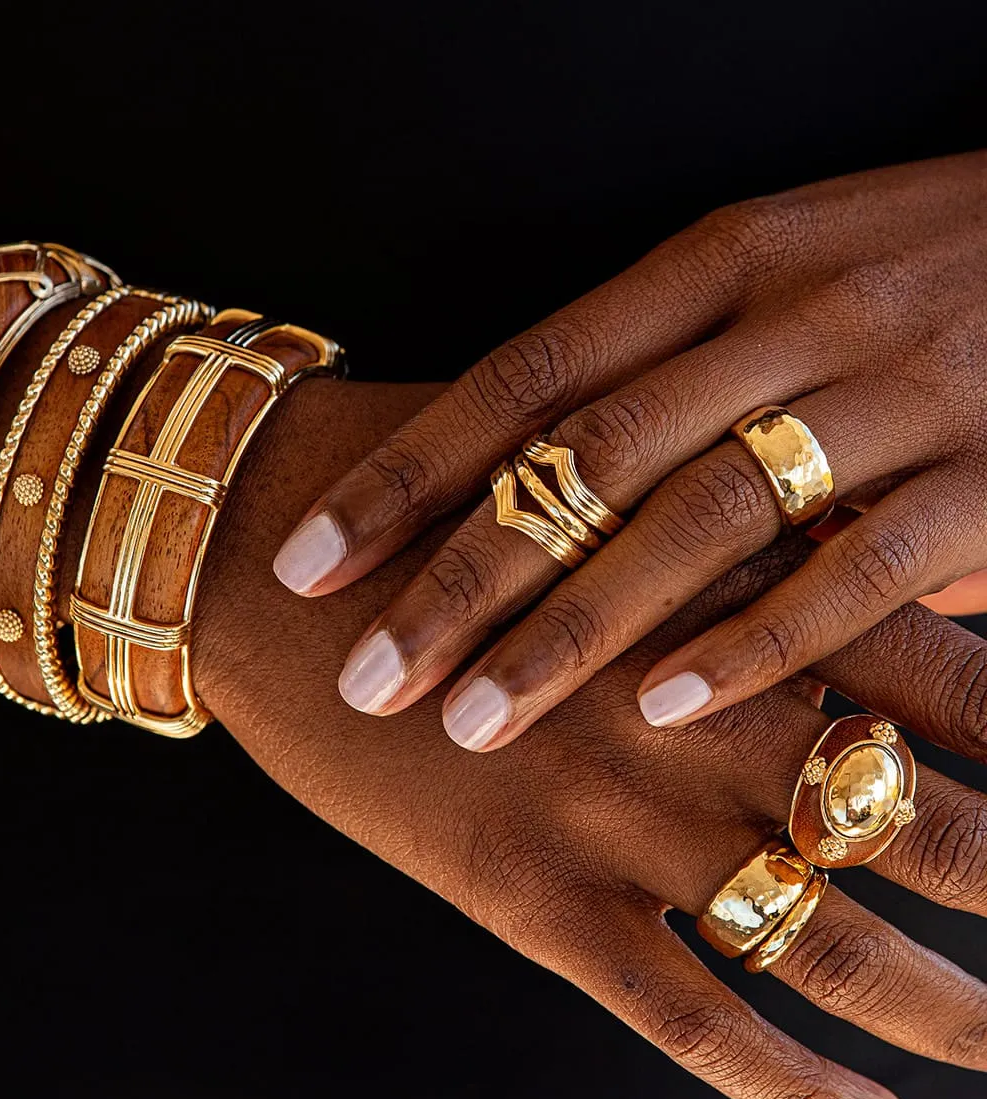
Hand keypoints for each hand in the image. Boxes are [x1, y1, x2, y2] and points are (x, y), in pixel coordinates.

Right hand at [193, 376, 986, 1098]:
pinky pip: (690, 1014)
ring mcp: (619, 812)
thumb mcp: (586, 501)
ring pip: (832, 937)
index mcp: (717, 599)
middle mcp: (695, 712)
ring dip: (950, 1011)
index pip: (942, 674)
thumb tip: (838, 576)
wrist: (274, 569)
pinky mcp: (533, 891)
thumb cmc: (426, 517)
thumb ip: (714, 546)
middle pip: (920, 816)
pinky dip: (790, 1084)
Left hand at [272, 152, 986, 749]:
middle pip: (584, 461)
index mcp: (712, 266)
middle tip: (365, 675)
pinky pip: (856, 570)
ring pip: (698, 520)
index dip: (403, 475)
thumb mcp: (764, 285)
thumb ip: (649, 376)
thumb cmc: (904, 275)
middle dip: (459, 579)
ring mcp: (891, 395)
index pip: (522, 377)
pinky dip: (755, 641)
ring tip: (472, 718)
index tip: (308, 564)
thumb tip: (512, 484)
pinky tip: (663, 706)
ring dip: (575, 630)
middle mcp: (786, 321)